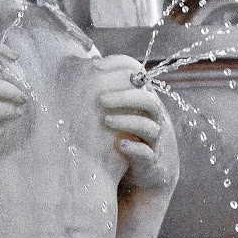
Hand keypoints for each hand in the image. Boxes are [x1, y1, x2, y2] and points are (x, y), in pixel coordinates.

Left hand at [94, 55, 177, 191]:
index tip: (95, 67)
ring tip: (105, 121)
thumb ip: (107, 90)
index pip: (137, 74)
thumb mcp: (121, 110)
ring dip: (127, 121)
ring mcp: (154, 140)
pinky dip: (134, 149)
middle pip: (147, 99)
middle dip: (124, 96)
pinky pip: (147, 154)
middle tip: (100, 99)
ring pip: (149, 126)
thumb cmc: (127, 135)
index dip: (119, 66)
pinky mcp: (151, 161)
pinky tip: (119, 145)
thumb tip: (84, 64)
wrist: (149, 173)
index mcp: (143, 99)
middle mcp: (153, 117)